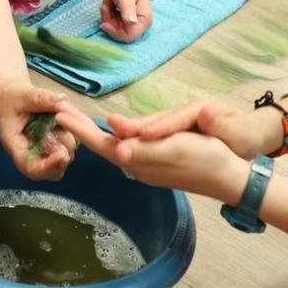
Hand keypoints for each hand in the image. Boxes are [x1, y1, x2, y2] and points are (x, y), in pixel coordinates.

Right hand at [0, 79, 81, 180]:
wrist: (7, 91)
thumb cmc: (9, 96)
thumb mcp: (22, 94)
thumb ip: (41, 98)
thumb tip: (62, 100)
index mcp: (16, 146)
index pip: (31, 168)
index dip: (48, 166)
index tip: (62, 154)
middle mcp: (31, 152)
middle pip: (52, 171)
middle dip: (63, 154)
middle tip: (63, 131)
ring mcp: (44, 149)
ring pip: (64, 159)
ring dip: (69, 142)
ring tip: (63, 119)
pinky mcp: (54, 142)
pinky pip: (69, 146)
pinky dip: (74, 135)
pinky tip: (69, 118)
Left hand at [56, 111, 249, 203]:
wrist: (229, 177)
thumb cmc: (204, 159)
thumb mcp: (173, 150)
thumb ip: (143, 149)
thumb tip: (116, 148)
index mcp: (137, 161)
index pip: (101, 143)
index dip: (79, 128)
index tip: (58, 113)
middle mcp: (136, 165)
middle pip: (102, 144)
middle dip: (80, 128)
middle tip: (59, 110)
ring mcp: (145, 165)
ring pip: (111, 147)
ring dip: (92, 132)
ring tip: (76, 119)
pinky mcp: (155, 162)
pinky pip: (124, 148)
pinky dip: (110, 136)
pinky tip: (110, 132)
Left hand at [101, 0, 151, 41]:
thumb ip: (127, 9)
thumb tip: (131, 22)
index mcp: (144, 21)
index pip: (129, 36)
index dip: (114, 32)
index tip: (104, 22)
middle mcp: (140, 24)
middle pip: (120, 32)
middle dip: (109, 20)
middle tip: (104, 5)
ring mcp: (133, 22)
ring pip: (115, 27)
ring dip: (107, 14)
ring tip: (107, 0)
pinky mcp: (126, 19)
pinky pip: (114, 22)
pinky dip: (108, 13)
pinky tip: (109, 1)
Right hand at [107, 100, 277, 160]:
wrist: (251, 138)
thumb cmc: (245, 136)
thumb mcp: (238, 133)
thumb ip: (221, 124)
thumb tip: (207, 112)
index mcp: (197, 110)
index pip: (172, 121)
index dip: (156, 128)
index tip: (140, 135)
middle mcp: (181, 112)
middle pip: (153, 121)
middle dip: (132, 127)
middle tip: (109, 127)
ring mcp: (174, 121)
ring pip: (148, 127)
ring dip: (128, 134)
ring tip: (106, 137)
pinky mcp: (170, 132)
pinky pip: (150, 135)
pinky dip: (134, 139)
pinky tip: (119, 146)